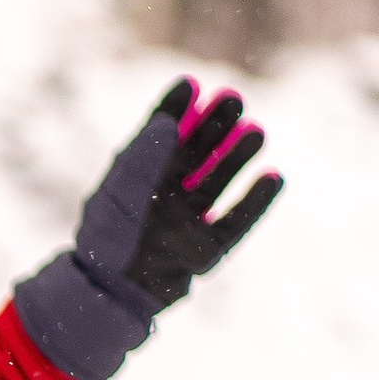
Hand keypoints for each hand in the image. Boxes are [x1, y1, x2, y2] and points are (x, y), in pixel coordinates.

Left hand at [14, 79, 282, 379]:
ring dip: (238, 156)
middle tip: (234, 98)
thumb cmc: (106, 243)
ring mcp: (185, 224)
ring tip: (257, 130)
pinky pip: (237, 223)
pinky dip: (255, 201)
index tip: (191, 82)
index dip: (175, 109)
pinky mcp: (206, 252)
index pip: (159, 137)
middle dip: (215, 126)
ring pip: (217, 181)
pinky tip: (273, 176)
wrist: (109, 297)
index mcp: (136, 182)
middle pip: (196, 154)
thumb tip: (165, 119)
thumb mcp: (118, 194)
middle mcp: (163, 199)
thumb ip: (140, 157)